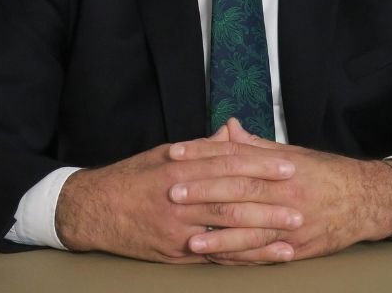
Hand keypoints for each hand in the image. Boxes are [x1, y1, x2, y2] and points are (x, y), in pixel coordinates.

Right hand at [54, 126, 302, 263]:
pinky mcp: (175, 251)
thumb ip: (200, 148)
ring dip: (264, 230)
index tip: (288, 165)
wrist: (92, 210)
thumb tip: (231, 135)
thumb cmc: (130, 178)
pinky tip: (266, 255)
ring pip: (228, 227)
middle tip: (300, 202)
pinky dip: (244, 255)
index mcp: (179, 166)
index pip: (228, 162)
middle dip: (270, 200)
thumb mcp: (162, 154)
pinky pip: (216, 254)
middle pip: (233, 195)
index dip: (260, 164)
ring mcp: (178, 226)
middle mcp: (180, 195)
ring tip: (292, 232)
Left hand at [168, 119, 391, 262]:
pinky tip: (218, 258)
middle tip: (173, 194)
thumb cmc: (326, 174)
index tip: (176, 153)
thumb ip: (256, 146)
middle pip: (238, 192)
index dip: (203, 154)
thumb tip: (228, 129)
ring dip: (218, 236)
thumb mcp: (293, 153)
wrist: (366, 200)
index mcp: (280, 166)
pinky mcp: (297, 247)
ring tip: (190, 239)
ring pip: (250, 230)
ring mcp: (292, 223)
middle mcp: (286, 193)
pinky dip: (239, 257)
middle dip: (203, 193)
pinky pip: (263, 254)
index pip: (235, 157)